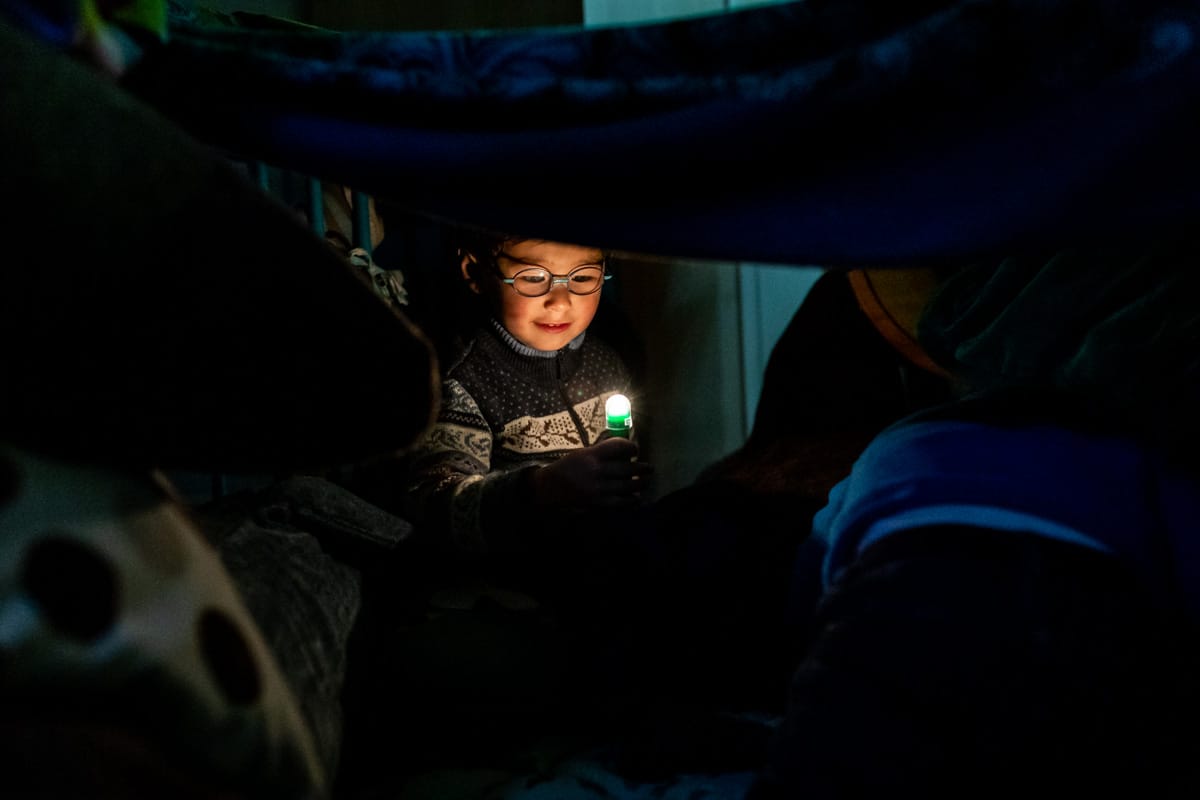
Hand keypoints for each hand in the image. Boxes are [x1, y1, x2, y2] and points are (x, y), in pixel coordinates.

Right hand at [531, 438, 653, 509]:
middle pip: (628, 469)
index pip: (619, 447)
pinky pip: (621, 502)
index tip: (636, 451)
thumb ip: (602, 452)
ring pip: (628, 486)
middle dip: (642, 468)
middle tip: (651, 468)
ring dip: (641, 484)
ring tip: (647, 482)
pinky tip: (637, 498)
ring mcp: (598, 489)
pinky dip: (631, 500)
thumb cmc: (568, 468)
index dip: (631, 448)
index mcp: (592, 455)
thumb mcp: (583, 454)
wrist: (549, 488)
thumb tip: (625, 453)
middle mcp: (596, 471)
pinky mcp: (598, 504)